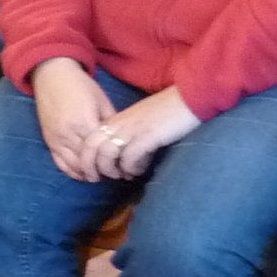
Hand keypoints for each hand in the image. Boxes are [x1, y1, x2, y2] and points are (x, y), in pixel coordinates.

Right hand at [33, 57, 117, 181]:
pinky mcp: (48, 141)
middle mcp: (68, 134)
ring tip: (103, 176)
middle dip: (103, 170)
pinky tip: (84, 175)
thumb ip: (111, 121)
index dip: (114, 160)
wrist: (52, 76)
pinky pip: (59, 163)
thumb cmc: (81, 86)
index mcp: (85, 122)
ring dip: (88, 174)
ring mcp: (56, 139)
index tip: (126, 167)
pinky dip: (72, 172)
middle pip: (88, 161)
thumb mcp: (102, 101)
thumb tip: (123, 139)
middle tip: (118, 175)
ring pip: (73, 166)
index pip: (101, 150)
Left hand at [88, 86, 202, 180]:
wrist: (189, 97)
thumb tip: (123, 158)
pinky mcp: (147, 136)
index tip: (93, 172)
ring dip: (112, 170)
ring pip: (107, 154)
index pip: (90, 139)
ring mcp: (132, 129)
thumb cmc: (168, 109)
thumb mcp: (141, 120)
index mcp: (117, 119)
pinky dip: (132, 168)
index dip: (86, 158)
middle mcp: (120, 123)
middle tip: (99, 179)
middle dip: (91, 167)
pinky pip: (130, 158)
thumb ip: (129, 133)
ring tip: (123, 176)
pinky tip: (139, 171)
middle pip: (92, 147)